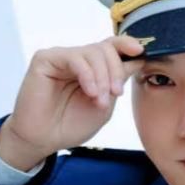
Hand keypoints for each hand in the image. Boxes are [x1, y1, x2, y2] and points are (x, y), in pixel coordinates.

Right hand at [0, 36, 145, 169]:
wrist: (44, 140)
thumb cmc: (70, 125)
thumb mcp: (104, 106)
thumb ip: (117, 82)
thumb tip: (137, 59)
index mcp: (92, 68)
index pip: (112, 47)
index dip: (127, 45)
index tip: (140, 51)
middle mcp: (78, 59)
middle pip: (106, 48)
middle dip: (115, 70)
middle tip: (116, 93)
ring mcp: (62, 57)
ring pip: (92, 52)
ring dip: (102, 77)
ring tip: (99, 100)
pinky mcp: (46, 59)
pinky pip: (74, 57)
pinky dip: (87, 74)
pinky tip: (90, 91)